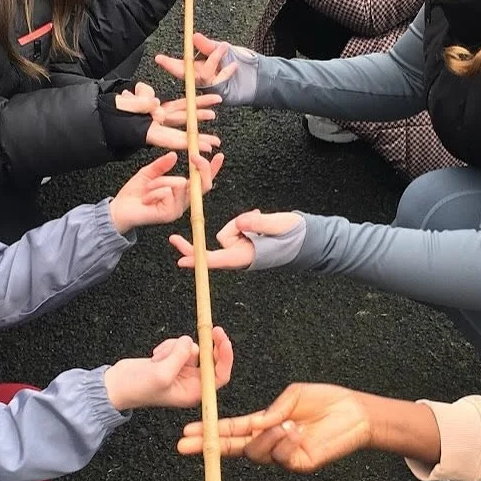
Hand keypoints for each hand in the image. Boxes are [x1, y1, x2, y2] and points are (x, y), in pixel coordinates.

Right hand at [104, 326, 232, 409]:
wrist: (116, 385)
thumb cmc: (137, 388)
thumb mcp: (161, 374)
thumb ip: (179, 357)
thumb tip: (190, 342)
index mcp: (193, 392)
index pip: (219, 375)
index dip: (225, 357)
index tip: (223, 340)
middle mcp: (191, 382)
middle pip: (210, 358)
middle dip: (206, 345)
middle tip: (211, 328)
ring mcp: (182, 370)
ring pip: (191, 348)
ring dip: (176, 347)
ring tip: (158, 357)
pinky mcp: (172, 360)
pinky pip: (179, 345)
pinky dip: (169, 345)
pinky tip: (155, 355)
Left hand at [109, 150, 224, 234]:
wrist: (119, 209)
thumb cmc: (134, 194)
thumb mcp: (148, 173)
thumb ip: (162, 165)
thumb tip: (174, 155)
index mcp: (181, 191)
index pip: (201, 180)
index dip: (212, 169)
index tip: (219, 155)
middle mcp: (183, 201)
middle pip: (203, 184)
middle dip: (202, 168)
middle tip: (195, 156)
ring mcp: (178, 209)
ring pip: (179, 183)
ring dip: (160, 182)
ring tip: (147, 190)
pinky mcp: (170, 214)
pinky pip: (168, 192)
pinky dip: (155, 190)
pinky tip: (146, 199)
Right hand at [112, 81, 220, 154]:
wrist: (103, 109)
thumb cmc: (110, 110)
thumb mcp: (121, 106)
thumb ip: (138, 104)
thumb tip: (155, 104)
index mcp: (147, 130)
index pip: (172, 138)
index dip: (190, 143)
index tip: (206, 148)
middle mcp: (155, 126)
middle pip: (180, 131)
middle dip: (199, 136)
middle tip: (216, 142)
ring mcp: (157, 117)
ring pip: (181, 117)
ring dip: (198, 116)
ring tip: (214, 114)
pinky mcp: (156, 109)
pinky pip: (176, 107)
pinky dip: (189, 106)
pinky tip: (205, 105)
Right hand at [154, 32, 239, 90]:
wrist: (258, 75)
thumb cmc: (238, 62)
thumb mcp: (223, 49)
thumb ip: (208, 45)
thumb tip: (194, 36)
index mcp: (198, 69)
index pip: (180, 67)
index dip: (168, 63)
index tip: (158, 58)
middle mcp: (202, 79)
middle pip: (185, 75)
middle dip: (175, 66)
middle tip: (165, 59)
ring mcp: (212, 88)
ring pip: (203, 76)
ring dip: (213, 59)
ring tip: (224, 47)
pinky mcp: (222, 93)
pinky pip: (218, 82)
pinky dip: (225, 71)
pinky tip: (233, 65)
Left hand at [170, 209, 301, 270]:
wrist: (308, 237)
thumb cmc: (294, 234)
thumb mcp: (278, 225)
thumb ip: (258, 223)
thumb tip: (239, 222)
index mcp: (246, 256)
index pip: (217, 259)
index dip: (198, 260)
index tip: (181, 261)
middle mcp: (240, 255)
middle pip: (211, 252)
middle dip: (194, 246)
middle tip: (173, 239)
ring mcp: (242, 249)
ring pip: (226, 233)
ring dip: (238, 224)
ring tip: (260, 219)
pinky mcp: (245, 242)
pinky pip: (235, 229)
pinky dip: (243, 223)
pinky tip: (258, 219)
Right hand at [178, 382, 373, 470]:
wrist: (355, 413)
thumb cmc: (326, 401)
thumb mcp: (294, 396)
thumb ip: (273, 410)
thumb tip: (256, 424)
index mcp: (266, 423)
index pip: (232, 430)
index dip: (211, 432)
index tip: (188, 433)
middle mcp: (271, 441)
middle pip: (234, 448)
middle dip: (211, 446)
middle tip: (187, 445)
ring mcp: (284, 455)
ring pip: (257, 452)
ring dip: (267, 436)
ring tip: (289, 424)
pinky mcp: (298, 464)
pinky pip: (280, 456)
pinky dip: (285, 441)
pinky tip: (299, 431)